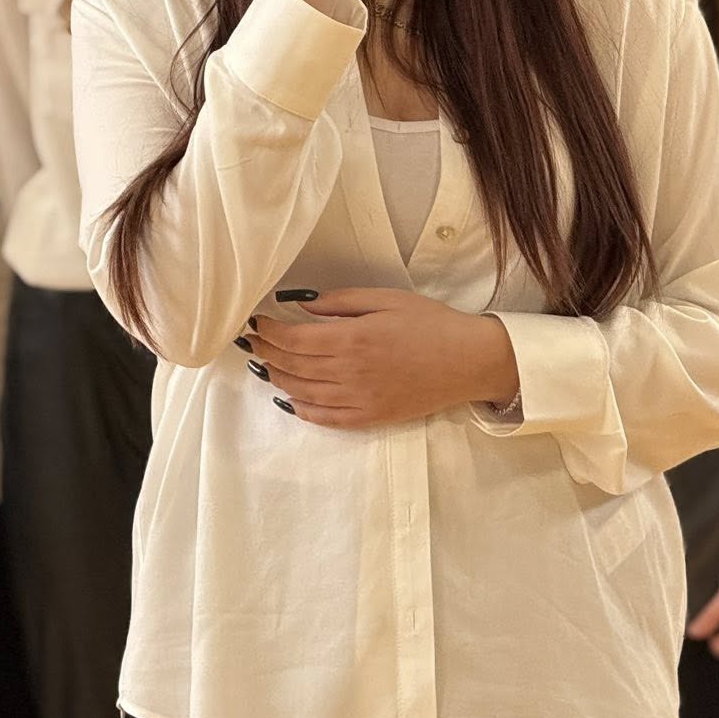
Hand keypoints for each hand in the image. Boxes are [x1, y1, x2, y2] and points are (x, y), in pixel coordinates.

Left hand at [245, 287, 516, 428]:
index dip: (268, 332)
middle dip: (266, 352)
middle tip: (250, 343)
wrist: (468, 361)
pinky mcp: (370, 418)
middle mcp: (350, 372)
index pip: (293, 339)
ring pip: (302, 392)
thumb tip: (301, 306)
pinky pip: (325, 418)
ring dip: (278, 378)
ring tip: (264, 366)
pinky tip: (289, 399)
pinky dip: (301, 409)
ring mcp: (359, 399)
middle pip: (292, 365)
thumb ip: (340, 302)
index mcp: (352, 339)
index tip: (254, 322)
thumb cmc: (431, 323)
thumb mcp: (386, 299)